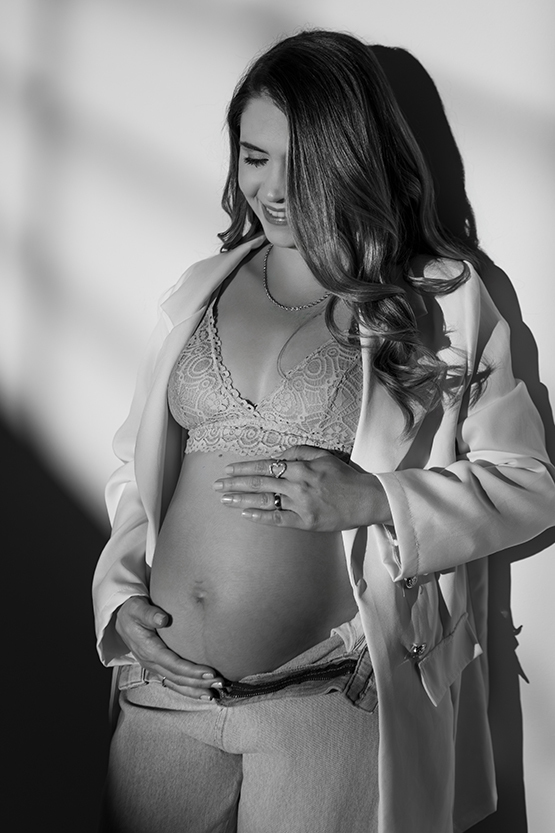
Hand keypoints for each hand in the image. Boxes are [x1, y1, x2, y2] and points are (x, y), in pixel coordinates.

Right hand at [115, 596, 225, 698]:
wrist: (121, 618)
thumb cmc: (132, 611)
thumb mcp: (137, 608)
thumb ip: (149, 613)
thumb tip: (163, 619)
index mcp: (148, 649)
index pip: (173, 664)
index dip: (191, 670)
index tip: (210, 672)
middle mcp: (151, 662)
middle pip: (177, 677)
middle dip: (198, 682)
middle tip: (220, 682)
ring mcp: (154, 667)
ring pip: (176, 683)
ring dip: (195, 690)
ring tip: (213, 694)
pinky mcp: (158, 667)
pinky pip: (173, 682)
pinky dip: (187, 689)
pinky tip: (201, 693)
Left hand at [213, 446, 391, 530]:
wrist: (366, 499)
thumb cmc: (345, 477)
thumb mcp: (323, 456)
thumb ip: (299, 452)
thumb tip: (277, 456)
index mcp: (301, 467)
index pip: (266, 465)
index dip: (244, 468)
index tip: (228, 470)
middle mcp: (298, 485)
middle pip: (260, 482)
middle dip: (235, 483)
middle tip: (216, 485)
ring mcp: (300, 505)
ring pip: (264, 500)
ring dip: (241, 499)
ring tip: (224, 499)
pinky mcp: (305, 522)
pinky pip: (277, 519)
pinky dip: (260, 516)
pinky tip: (245, 513)